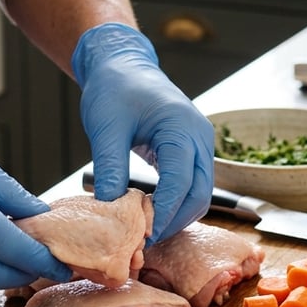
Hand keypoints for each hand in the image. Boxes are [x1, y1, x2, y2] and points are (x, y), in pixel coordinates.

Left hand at [72, 23, 213, 240]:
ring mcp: (199, 145)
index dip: (163, 212)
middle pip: (200, 194)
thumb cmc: (115, 88)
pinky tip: (151, 215)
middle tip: (144, 241)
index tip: (142, 235)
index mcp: (181, 127)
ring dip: (177, 216)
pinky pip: (192, 185)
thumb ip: (110, 166)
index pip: (180, 182)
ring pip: (200, 194)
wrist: (123, 65)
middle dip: (174, 221)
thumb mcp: (106, 127)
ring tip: (146, 232)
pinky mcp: (191, 151)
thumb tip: (110, 208)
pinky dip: (176, 204)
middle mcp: (199, 137)